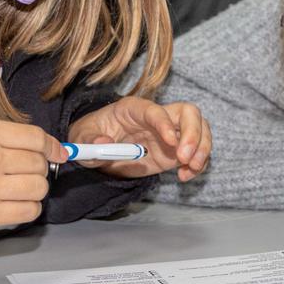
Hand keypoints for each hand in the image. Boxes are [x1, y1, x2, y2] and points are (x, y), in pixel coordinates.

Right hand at [0, 119, 66, 230]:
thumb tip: (34, 142)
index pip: (36, 138)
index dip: (52, 146)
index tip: (58, 152)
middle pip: (39, 165)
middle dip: (38, 168)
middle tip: (25, 171)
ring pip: (38, 188)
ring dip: (34, 189)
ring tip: (18, 188)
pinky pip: (28, 212)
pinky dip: (28, 208)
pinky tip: (13, 203)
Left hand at [68, 97, 211, 180]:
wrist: (99, 148)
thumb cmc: (91, 135)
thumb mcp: (82, 137)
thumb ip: (90, 140)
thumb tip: (102, 143)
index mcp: (134, 108)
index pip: (156, 110)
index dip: (165, 124)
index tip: (171, 143)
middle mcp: (158, 117)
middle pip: (188, 113)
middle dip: (193, 133)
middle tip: (185, 157)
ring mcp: (170, 133)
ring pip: (200, 129)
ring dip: (202, 149)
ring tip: (190, 167)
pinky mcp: (176, 150)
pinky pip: (197, 152)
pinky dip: (197, 164)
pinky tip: (185, 175)